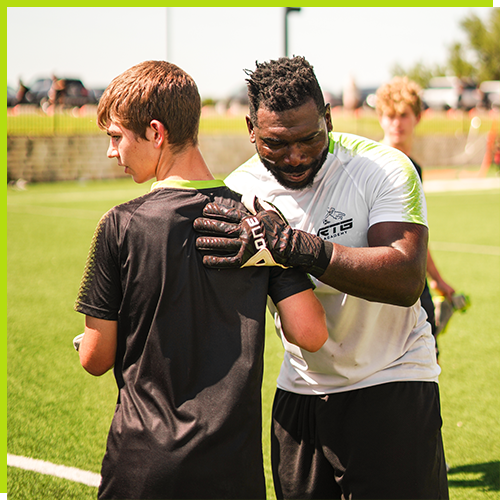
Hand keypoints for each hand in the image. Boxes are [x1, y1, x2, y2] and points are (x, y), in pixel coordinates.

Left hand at [194, 196, 331, 276]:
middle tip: (195, 224)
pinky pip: (228, 261)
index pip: (229, 213)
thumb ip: (256, 204)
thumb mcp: (269, 212)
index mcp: (249, 220)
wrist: (290, 247)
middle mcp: (246, 232)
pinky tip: (205, 260)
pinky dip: (216, 261)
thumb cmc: (279, 228)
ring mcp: (246, 246)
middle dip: (207, 226)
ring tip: (197, 242)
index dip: (215, 211)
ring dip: (208, 243)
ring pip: (222, 244)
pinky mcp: (247, 260)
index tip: (204, 209)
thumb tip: (248, 194)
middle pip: (222, 228)